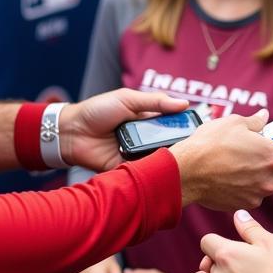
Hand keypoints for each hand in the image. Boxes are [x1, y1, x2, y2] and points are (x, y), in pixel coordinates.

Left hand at [59, 89, 187, 171]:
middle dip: (180, 147)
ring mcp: (137, 155)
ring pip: (159, 160)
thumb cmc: (98, 110)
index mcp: (147, 120)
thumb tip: (184, 104)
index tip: (200, 131)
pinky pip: (144, 173)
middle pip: (169, 144)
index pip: (172, 125)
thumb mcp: (128, 99)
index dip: (185, 128)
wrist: (72, 131)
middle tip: (195, 149)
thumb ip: (155, 102)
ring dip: (168, 160)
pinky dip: (152, 173)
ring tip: (183, 162)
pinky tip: (163, 173)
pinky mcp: (127, 170)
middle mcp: (145, 139)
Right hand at [170, 111, 272, 210]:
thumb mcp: (234, 123)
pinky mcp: (245, 205)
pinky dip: (241, 187)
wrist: (187, 171)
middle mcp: (271, 178)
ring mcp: (258, 194)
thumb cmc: (210, 144)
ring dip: (253, 176)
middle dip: (264, 161)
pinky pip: (249, 194)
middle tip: (245, 152)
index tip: (272, 142)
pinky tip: (226, 177)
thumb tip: (264, 117)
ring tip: (232, 165)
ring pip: (262, 183)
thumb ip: (255, 122)